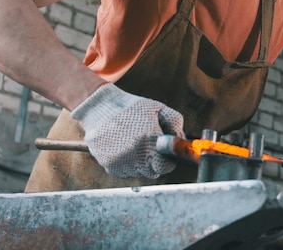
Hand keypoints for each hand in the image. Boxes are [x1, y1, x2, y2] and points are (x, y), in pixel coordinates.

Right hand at [70, 83, 185, 178]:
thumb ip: (175, 125)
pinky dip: (126, 163)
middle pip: (153, 172)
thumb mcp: (159, 109)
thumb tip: (182, 142)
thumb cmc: (133, 108)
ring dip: (140, 163)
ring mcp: (121, 162)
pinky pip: (125, 172)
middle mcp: (135, 154)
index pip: (166, 166)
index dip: (167, 160)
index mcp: (149, 140)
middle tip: (148, 146)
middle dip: (154, 162)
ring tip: (133, 143)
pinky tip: (122, 147)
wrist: (99, 109)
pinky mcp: (109, 166)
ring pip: (139, 173)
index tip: (164, 153)